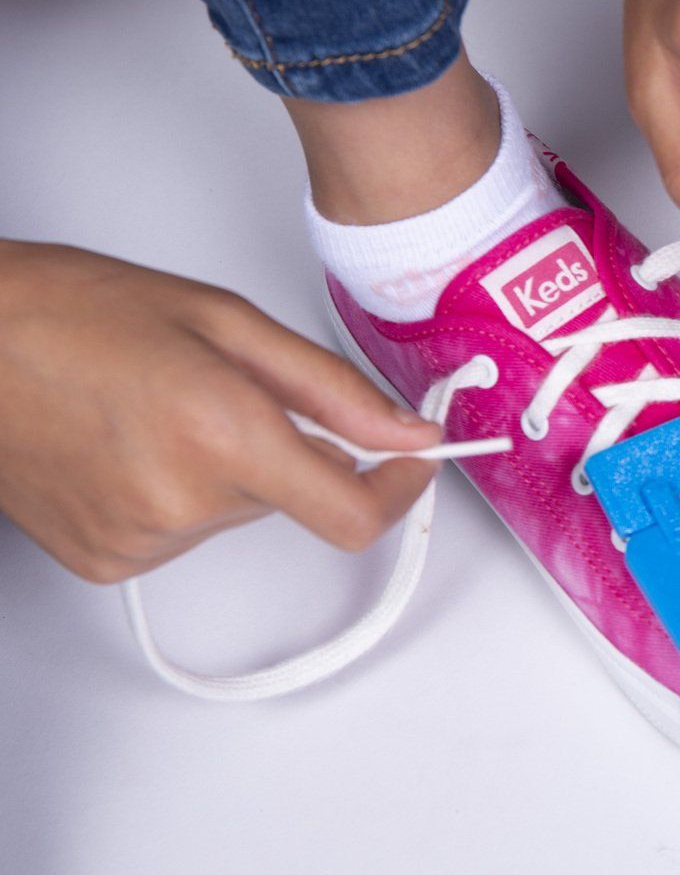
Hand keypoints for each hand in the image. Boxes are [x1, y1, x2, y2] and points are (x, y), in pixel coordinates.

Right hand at [0, 244, 442, 582]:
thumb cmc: (73, 312)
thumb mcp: (227, 322)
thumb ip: (333, 388)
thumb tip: (407, 432)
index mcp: (221, 434)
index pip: (350, 513)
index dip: (396, 491)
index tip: (411, 460)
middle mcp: (181, 502)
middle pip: (293, 497)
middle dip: (284, 446)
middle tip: (221, 387)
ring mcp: (138, 541)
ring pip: (238, 511)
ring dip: (226, 467)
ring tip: (156, 408)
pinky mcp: (104, 562)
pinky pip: (184, 531)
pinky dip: (178, 492)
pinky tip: (128, 444)